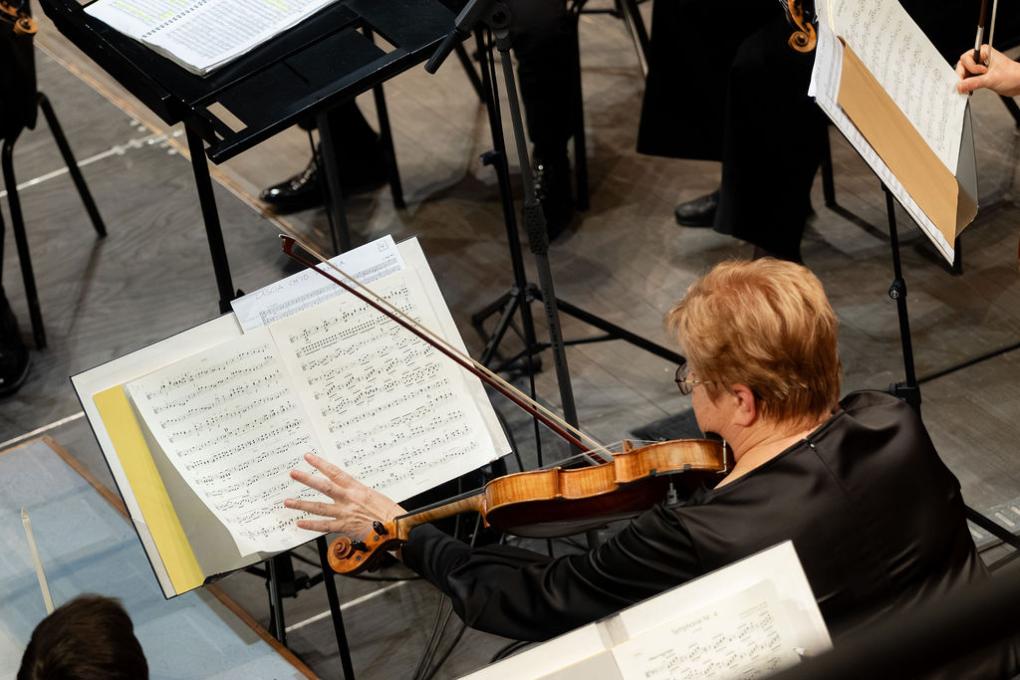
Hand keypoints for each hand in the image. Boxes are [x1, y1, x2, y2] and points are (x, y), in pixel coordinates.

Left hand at [285, 453, 404, 538]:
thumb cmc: (389, 512)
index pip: (335, 472)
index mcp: (357, 488)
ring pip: (319, 507)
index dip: (320, 464)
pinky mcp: (344, 527)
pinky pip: (324, 526)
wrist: (396, 527)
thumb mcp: (374, 496)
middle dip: (307, 479)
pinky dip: (311, 525)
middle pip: (323, 486)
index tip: (309, 457)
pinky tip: (299, 522)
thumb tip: (348, 492)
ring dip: (302, 504)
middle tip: (293, 473)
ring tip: (288, 501)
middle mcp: (349, 499)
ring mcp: (345, 513)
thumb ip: (358, 494)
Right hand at [957, 45, 1019, 96]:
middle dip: (964, 77)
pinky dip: (968, 86)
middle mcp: (980, 59)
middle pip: (962, 67)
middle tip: (967, 85)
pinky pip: (968, 80)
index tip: (970, 77)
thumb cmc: (1013, 75)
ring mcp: (979, 68)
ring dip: (966, 82)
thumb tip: (960, 86)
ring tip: (971, 88)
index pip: (965, 58)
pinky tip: (971, 89)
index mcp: (983, 52)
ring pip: (964, 74)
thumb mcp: (991, 79)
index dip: (967, 68)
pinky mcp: (979, 76)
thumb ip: (974, 82)